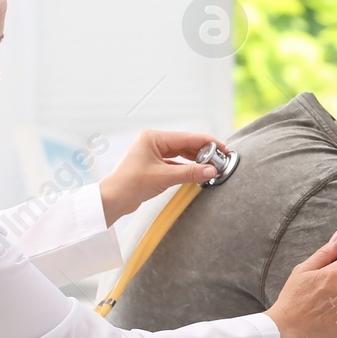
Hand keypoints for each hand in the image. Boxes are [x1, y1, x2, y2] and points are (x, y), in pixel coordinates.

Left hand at [98, 130, 226, 226]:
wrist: (113, 200)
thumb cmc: (131, 184)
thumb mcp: (164, 177)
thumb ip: (190, 173)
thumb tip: (211, 170)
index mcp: (153, 137)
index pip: (187, 137)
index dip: (207, 143)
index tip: (223, 149)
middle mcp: (153, 142)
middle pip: (185, 144)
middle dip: (203, 152)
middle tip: (220, 160)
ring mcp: (153, 153)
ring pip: (181, 154)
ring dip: (196, 160)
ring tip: (212, 166)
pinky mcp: (154, 164)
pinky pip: (176, 162)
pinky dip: (187, 167)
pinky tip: (197, 172)